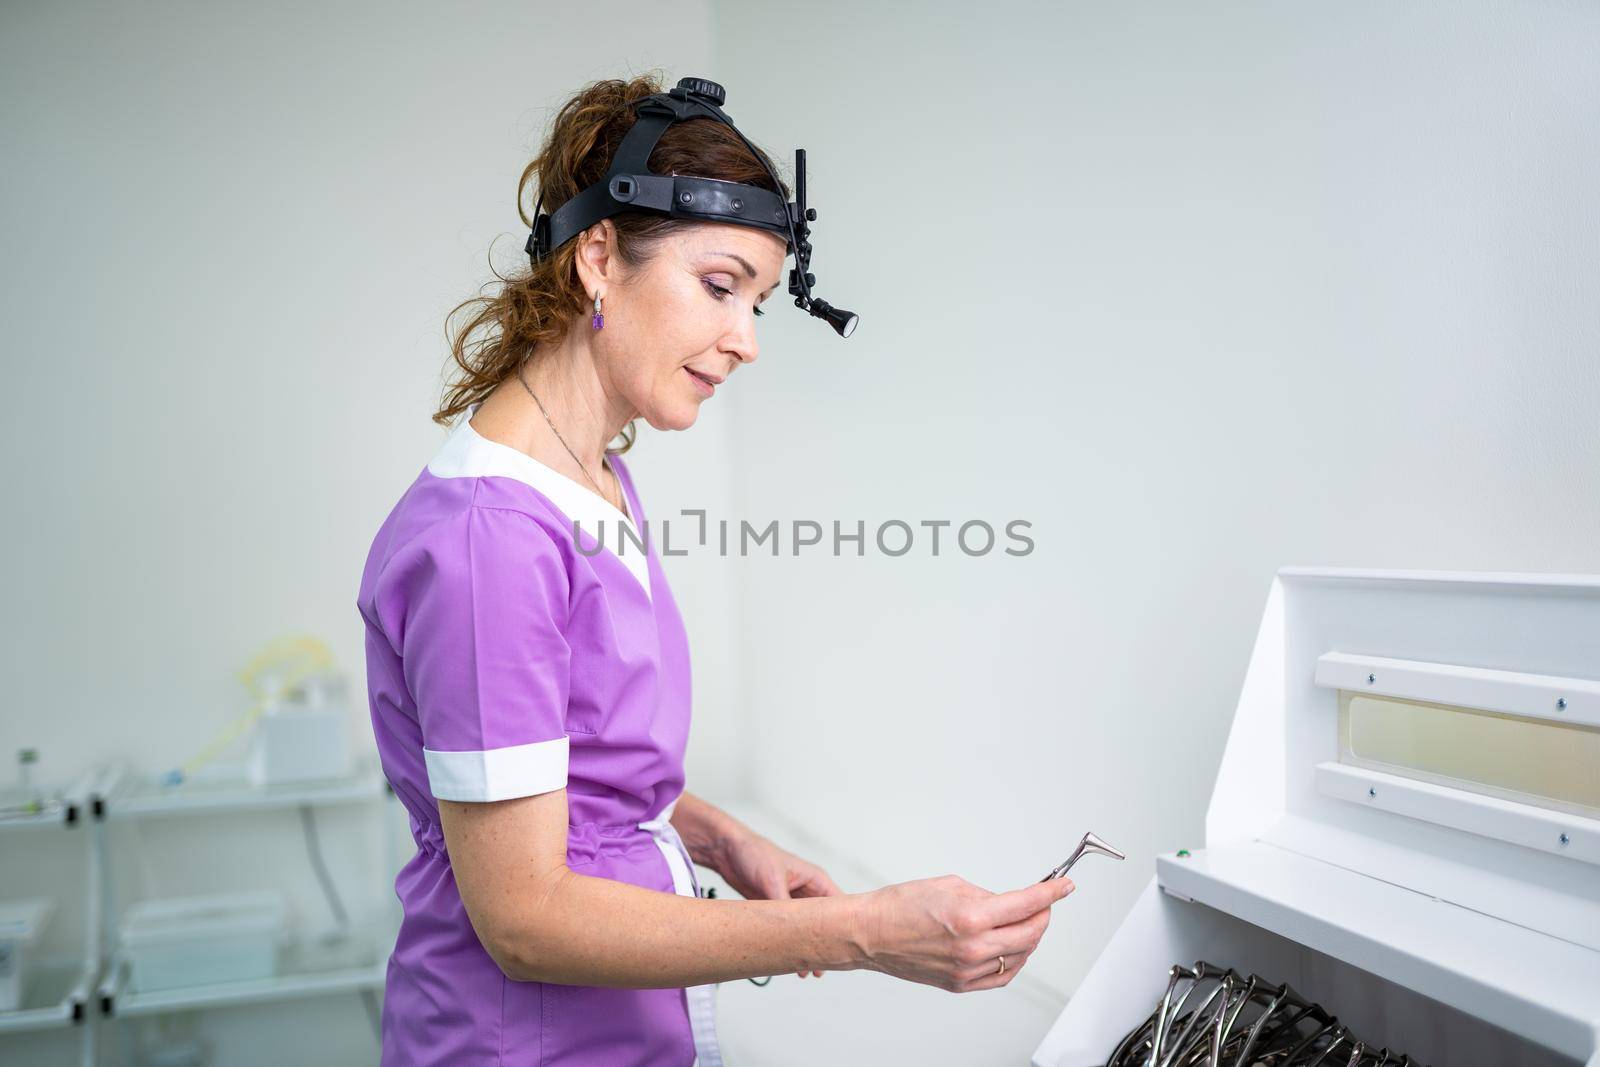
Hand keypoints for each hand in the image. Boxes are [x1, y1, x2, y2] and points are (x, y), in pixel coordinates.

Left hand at [716, 831, 843, 978]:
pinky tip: (786, 958)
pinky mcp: (776, 911)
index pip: (838, 906)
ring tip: (805, 972)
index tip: (841, 948)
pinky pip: (787, 932)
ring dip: (804, 947)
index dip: (841, 927)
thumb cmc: (755, 853)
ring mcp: (792, 903)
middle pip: (822, 924)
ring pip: (805, 931)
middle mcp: (807, 893)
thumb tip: (791, 929)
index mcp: (816, 880)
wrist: (727, 852)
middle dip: (822, 945)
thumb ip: (784, 903)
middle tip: (820, 969)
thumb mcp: (772, 878)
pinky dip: (788, 944)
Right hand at [855, 874, 1073, 992]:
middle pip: (1029, 933)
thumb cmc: (899, 906)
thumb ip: (984, 895)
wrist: (870, 934)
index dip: (1050, 893)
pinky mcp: (960, 983)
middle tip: (1045, 902)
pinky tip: (1015, 948)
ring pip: (1020, 957)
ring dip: (1030, 938)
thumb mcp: (948, 885)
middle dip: (1043, 914)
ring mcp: (967, 970)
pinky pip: (1002, 976)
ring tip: (1028, 922)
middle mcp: (972, 947)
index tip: (1063, 886)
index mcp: (970, 917)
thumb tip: (1008, 903)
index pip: (1025, 905)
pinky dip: (1015, 961)